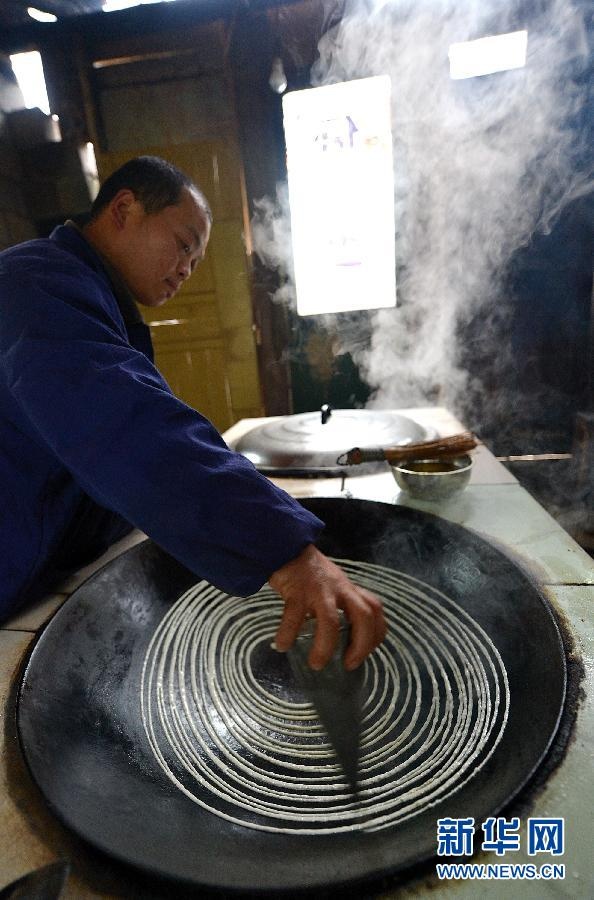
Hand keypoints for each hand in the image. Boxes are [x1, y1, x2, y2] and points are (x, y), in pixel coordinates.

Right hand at [268, 544, 386, 670]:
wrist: (286, 546)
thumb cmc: (308, 572)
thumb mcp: (332, 585)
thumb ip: (340, 604)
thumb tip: (339, 640)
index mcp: (349, 588)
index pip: (375, 609)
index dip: (376, 634)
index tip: (364, 654)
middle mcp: (339, 588)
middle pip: (364, 616)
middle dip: (361, 645)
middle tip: (349, 665)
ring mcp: (319, 589)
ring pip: (331, 621)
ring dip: (325, 647)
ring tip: (316, 664)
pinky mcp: (297, 590)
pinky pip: (293, 617)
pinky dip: (287, 635)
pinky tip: (282, 645)